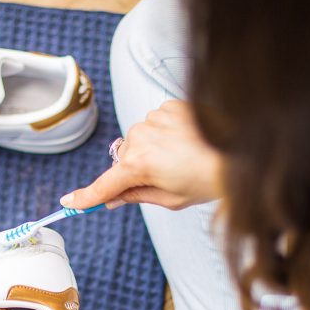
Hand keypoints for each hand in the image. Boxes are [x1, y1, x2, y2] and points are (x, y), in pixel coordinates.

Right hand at [60, 100, 223, 210]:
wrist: (241, 152)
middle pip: (124, 161)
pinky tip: (185, 141)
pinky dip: (164, 134)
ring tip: (181, 159)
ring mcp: (153, 119)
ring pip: (139, 141)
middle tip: (165, 180)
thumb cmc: (208, 179)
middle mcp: (139, 138)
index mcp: (138, 165)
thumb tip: (114, 198)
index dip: (85, 197)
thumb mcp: (171, 199)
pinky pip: (155, 124)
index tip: (68, 203)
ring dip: (152, 151)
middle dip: (135, 172)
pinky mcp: (167, 106)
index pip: (105, 186)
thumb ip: (136, 196)